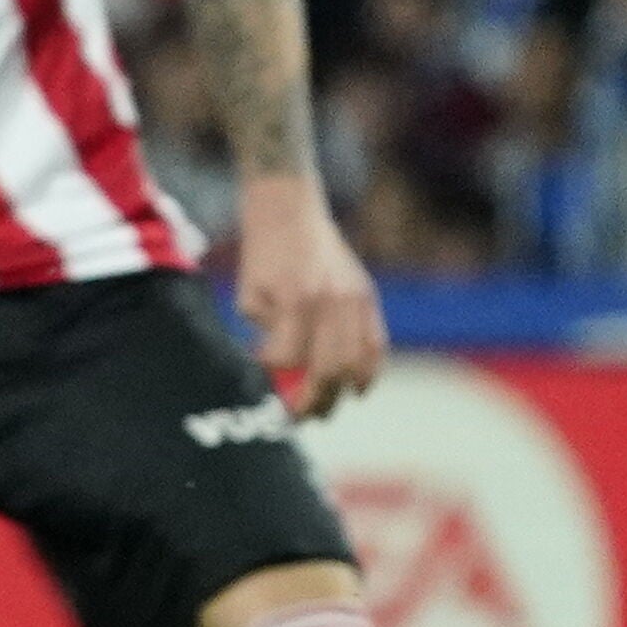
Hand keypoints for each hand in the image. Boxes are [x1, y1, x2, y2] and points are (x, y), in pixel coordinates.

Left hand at [230, 183, 387, 418]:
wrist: (289, 209)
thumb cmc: (262, 253)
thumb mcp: (250, 294)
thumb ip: (267, 335)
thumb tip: (280, 374)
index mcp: (296, 301)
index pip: (288, 360)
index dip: (274, 379)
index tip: (265, 386)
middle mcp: (332, 303)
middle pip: (329, 371)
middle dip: (312, 402)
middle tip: (297, 418)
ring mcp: (356, 300)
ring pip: (358, 364)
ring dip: (341, 393)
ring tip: (323, 409)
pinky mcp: (368, 296)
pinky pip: (376, 345)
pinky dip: (368, 372)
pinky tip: (355, 390)